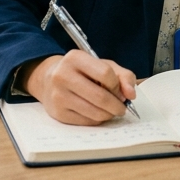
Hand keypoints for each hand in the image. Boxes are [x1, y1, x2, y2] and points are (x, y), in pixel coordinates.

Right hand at [20, 51, 136, 125]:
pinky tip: (97, 113)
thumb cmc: (81, 72)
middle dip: (117, 106)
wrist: (49, 80)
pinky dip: (97, 120)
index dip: (117, 85)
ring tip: (111, 110)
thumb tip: (130, 95)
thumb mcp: (102, 65)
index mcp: (75, 58)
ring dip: (109, 115)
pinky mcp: (58, 113)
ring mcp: (58, 95)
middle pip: (100, 97)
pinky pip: (86, 121)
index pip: (105, 74)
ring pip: (95, 112)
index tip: (119, 91)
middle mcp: (63, 75)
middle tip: (122, 108)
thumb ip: (123, 76)